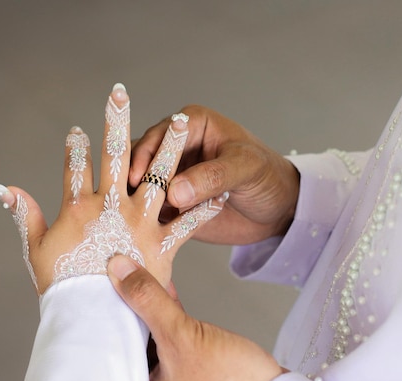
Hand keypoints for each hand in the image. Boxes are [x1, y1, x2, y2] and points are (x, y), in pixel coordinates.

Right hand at [0, 85, 227, 294]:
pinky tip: (220, 191)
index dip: (76, 145)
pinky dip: (204, 207)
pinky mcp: (161, 245)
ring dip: (171, 146)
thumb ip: (24, 214)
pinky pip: (187, 222)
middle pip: (114, 155)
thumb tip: (3, 187)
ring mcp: (138, 224)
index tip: (78, 129)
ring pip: (157, 175)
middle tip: (119, 93)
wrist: (91, 319)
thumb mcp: (35, 249)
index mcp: (78, 208)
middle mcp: (110, 208)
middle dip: (116, 121)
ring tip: (182, 120)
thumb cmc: (61, 286)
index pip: (75, 165)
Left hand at [108, 255, 284, 380]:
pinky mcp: (187, 368)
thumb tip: (119, 270)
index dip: (98, 322)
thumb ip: (149, 301)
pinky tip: (162, 287)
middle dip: (120, 312)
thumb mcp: (182, 337)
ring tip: (132, 276)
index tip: (91, 291)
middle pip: (123, 345)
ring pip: (146, 338)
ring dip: (144, 309)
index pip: (104, 357)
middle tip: (108, 279)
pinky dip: (165, 314)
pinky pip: (167, 336)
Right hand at [130, 105, 299, 244]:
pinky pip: (150, 211)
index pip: (158, 136)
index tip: (138, 179)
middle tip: (124, 203)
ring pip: (140, 188)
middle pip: (141, 161)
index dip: (145, 156)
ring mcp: (171, 178)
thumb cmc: (267, 176)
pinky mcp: (171, 204)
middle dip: (132, 182)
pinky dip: (144, 221)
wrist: (277, 208)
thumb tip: (175, 192)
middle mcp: (175, 149)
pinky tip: (137, 234)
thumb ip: (212, 176)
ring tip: (127, 222)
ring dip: (134, 203)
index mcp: (190, 125)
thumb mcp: (246, 169)